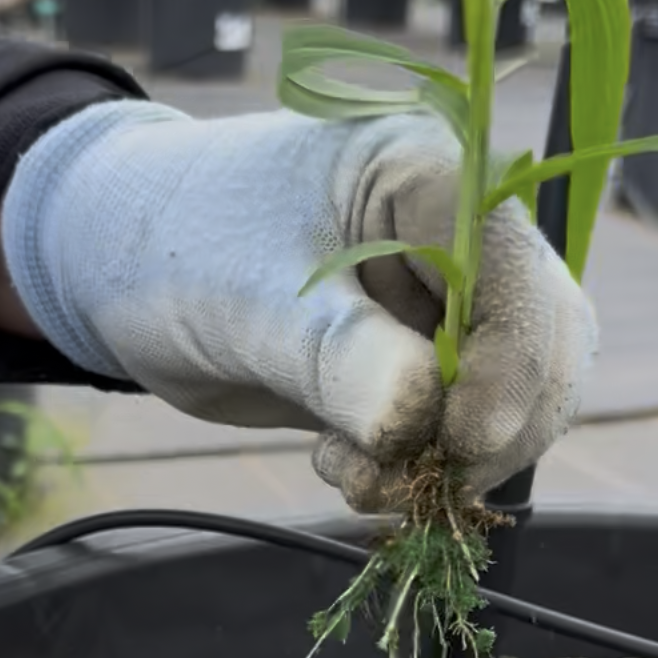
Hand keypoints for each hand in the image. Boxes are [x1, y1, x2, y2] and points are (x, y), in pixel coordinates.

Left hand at [1, 102, 597, 510]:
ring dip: (446, 460)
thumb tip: (420, 416)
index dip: (512, 363)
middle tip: (416, 479)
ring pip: (503, 401)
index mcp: (427, 177)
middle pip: (541, 344)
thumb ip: (336, 355)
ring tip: (359, 477)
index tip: (461, 438)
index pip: (518, 273)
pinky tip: (346, 469)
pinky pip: (446, 432)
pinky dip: (414, 468)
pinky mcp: (407, 366)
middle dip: (488, 428)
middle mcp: (452, 239)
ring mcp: (434, 307)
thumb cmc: (173, 247)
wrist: (116, 273)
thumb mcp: (247, 299)